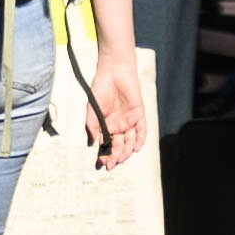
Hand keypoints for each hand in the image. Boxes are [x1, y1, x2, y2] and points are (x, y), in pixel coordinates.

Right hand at [90, 44, 153, 164]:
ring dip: (126, 152)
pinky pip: (142, 130)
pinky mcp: (139, 114)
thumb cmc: (100, 88)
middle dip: (114, 156)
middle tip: (110, 164)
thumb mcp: (92, 109)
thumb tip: (92, 144)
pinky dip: (140, 140)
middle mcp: (119, 126)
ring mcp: (129, 121)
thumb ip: (92, 126)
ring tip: (120, 159)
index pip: (106, 145)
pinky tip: (136, 149)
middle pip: (119, 146)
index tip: (101, 163)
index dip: (104, 155)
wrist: (113, 71)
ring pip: (130, 141)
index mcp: (106, 126)